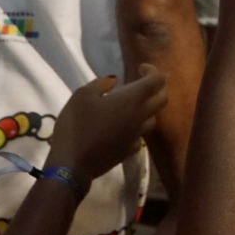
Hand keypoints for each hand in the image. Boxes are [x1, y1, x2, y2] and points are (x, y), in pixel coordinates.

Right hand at [45, 64, 166, 180]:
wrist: (72, 165)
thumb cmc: (77, 127)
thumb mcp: (81, 96)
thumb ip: (100, 84)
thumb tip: (114, 81)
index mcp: (133, 100)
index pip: (158, 81)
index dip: (153, 71)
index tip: (140, 68)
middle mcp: (141, 116)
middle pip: (163, 98)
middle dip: (157, 88)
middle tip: (141, 84)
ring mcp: (137, 135)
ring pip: (154, 117)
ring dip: (148, 107)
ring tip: (132, 104)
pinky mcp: (130, 151)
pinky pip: (141, 134)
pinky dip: (137, 126)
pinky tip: (124, 126)